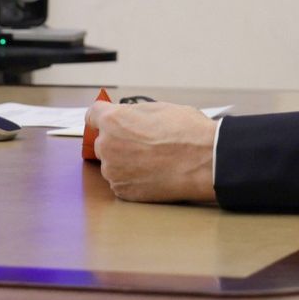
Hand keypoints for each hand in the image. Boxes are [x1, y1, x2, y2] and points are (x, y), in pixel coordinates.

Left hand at [85, 100, 216, 202]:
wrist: (205, 162)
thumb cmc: (187, 133)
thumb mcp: (159, 108)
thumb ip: (134, 114)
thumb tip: (129, 117)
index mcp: (113, 121)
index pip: (93, 115)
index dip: (103, 116)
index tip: (108, 121)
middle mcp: (107, 146)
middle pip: (104, 141)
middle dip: (119, 140)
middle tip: (144, 143)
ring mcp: (113, 171)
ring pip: (113, 163)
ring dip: (126, 161)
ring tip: (153, 160)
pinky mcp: (123, 191)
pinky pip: (122, 181)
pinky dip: (133, 178)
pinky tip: (153, 174)